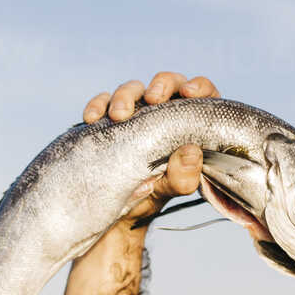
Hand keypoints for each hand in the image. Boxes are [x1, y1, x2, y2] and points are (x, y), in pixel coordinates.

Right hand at [82, 71, 220, 223]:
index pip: (202, 94)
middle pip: (167, 83)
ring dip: (125, 96)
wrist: (117, 211)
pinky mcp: (108, 119)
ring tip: (118, 116)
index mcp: (188, 124)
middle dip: (160, 85)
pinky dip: (98, 105)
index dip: (198, 86)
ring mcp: (135, 113)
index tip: (188, 92)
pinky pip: (103, 103)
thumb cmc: (153, 195)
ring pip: (133, 89)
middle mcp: (163, 113)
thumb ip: (184, 177)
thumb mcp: (169, 190)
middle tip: (153, 99)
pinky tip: (92, 118)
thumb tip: (191, 152)